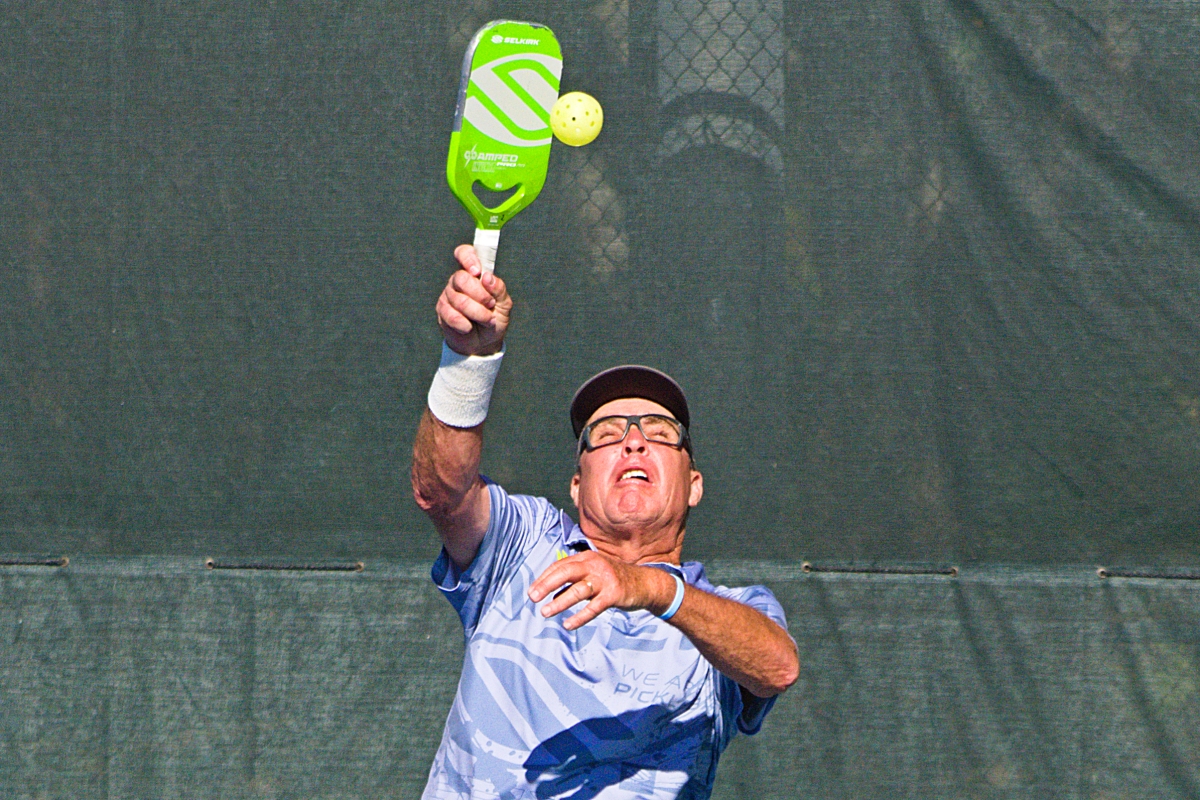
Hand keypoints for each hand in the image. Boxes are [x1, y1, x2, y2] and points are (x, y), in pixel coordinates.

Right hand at [436, 245, 512, 355]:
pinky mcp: (442, 311)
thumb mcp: (504, 304)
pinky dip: (465, 324)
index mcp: (474, 273)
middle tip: (490, 304)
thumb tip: (487, 277)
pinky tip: (469, 327)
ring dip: (478, 313)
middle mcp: (459, 281)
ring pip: (459, 299)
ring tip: (487, 320)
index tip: (477, 271)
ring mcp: (448, 295)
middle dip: (480, 294)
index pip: (464, 253)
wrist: (484, 343)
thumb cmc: (494, 319)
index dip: (468, 258)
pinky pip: (451, 315)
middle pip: (461, 278)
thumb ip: (499, 289)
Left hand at [527, 550, 677, 629]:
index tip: (532, 591)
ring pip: (578, 590)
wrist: (644, 583)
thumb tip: (548, 595)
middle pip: (565, 572)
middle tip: (533, 597)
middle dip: (546, 585)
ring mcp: (605, 579)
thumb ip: (573, 581)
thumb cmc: (613, 580)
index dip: (544, 578)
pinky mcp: (614, 594)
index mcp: (587, 557)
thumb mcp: (593, 573)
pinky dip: (580, 617)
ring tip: (545, 612)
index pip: (560, 566)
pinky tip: (568, 624)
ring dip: (559, 602)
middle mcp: (595, 565)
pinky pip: (593, 607)